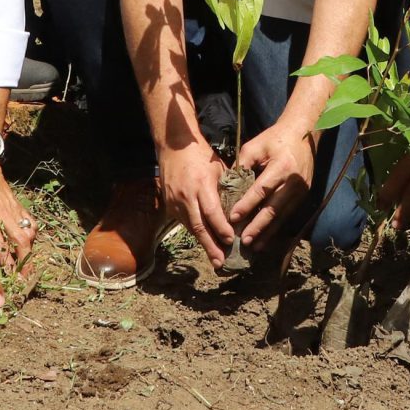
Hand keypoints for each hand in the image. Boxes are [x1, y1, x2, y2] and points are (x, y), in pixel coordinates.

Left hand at [0, 152, 36, 270]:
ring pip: (28, 235)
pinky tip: (29, 244)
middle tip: (24, 281)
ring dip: (30, 252)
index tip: (9, 281)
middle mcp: (3, 217)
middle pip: (20, 244)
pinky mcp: (19, 205)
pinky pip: (31, 224)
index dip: (6, 266)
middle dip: (24, 264)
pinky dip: (32, 236)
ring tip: (28, 267)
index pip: (0, 248)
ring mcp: (13, 211)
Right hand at [156, 142, 237, 267]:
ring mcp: (175, 202)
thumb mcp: (218, 169)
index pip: (212, 212)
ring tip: (215, 258)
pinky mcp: (169, 205)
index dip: (221, 228)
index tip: (231, 240)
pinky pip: (184, 223)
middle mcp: (186, 196)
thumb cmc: (201, 156)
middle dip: (211, 246)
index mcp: (201, 184)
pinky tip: (206, 242)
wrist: (173, 147)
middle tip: (220, 262)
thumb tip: (240, 209)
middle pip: (199, 226)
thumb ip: (226, 189)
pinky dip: (196, 233)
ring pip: (191, 228)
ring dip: (204, 243)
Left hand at [230, 116, 317, 247]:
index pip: (261, 190)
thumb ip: (242, 166)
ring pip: (282, 216)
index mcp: (281, 167)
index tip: (233, 218)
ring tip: (254, 245)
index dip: (247, 205)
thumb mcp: (255, 146)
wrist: (304, 133)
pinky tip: (266, 237)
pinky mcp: (304, 195)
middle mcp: (294, 181)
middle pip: (273, 208)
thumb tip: (228, 187)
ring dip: (268, 232)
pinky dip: (276, 226)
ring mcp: (301, 190)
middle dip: (258, 226)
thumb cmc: (275, 138)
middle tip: (244, 241)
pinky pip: (288, 214)